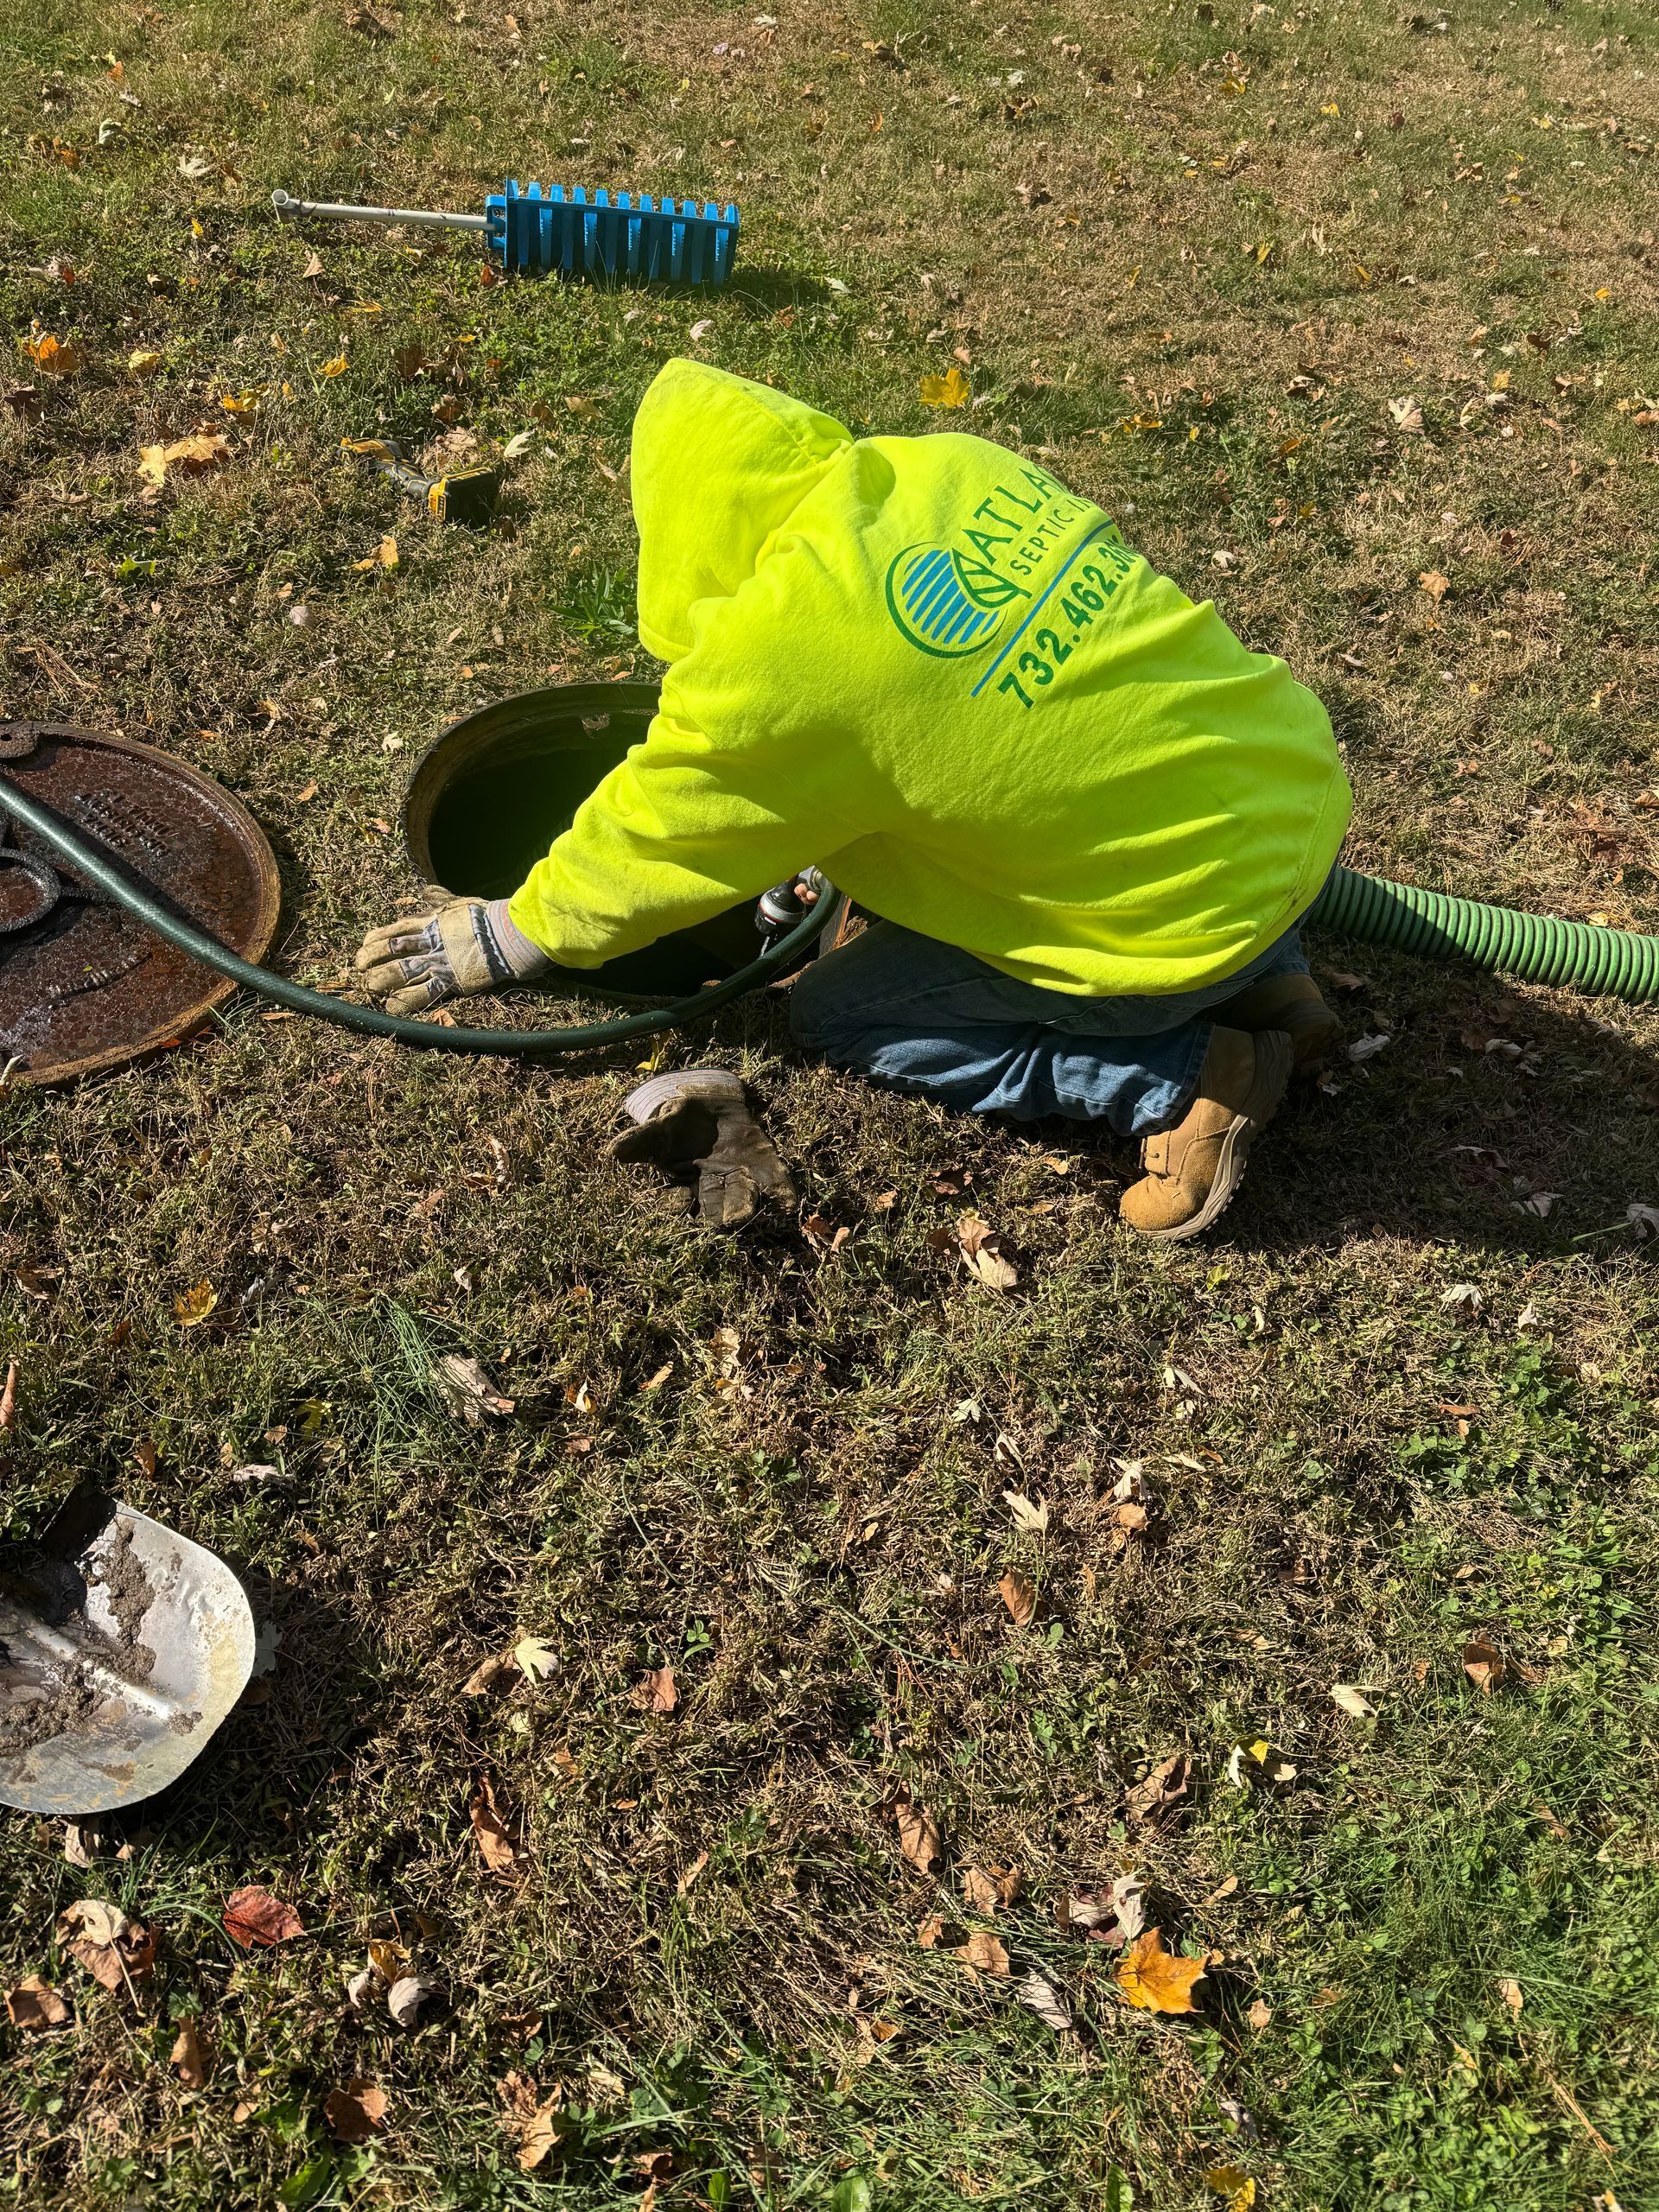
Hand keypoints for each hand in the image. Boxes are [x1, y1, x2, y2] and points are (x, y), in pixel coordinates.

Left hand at [354, 896, 549, 1016]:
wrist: (507, 934)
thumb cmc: (487, 916)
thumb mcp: (460, 902)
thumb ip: (441, 898)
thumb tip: (428, 890)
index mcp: (430, 923)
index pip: (396, 930)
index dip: (377, 938)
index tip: (364, 944)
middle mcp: (430, 942)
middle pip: (392, 950)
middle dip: (372, 958)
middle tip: (358, 966)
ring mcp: (439, 962)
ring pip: (402, 971)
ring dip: (382, 979)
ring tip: (368, 986)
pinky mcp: (451, 980)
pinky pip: (424, 993)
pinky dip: (405, 1001)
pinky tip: (391, 1007)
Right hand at [608, 1068, 796, 1229]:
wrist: (712, 1102)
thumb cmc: (680, 1122)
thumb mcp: (660, 1127)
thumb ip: (641, 1141)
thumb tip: (613, 1152)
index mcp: (684, 1185)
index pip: (680, 1204)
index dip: (679, 1206)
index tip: (679, 1203)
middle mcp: (712, 1189)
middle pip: (716, 1209)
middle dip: (722, 1214)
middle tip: (726, 1218)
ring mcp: (740, 1180)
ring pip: (744, 1198)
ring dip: (749, 1204)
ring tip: (751, 1207)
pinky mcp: (763, 1167)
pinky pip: (773, 1183)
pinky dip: (781, 1193)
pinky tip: (788, 1202)